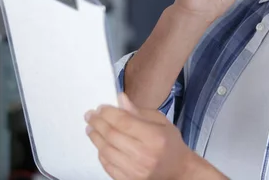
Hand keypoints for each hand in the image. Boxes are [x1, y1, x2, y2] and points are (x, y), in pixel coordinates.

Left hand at [86, 93, 216, 179]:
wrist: (177, 170)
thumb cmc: (170, 143)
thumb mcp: (161, 122)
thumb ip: (139, 111)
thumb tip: (120, 99)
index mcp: (154, 137)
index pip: (124, 122)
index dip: (108, 113)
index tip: (100, 107)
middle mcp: (144, 154)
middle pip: (112, 136)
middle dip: (98, 123)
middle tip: (90, 115)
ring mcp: (135, 170)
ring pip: (106, 151)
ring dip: (95, 137)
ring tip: (91, 128)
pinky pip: (108, 166)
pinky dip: (101, 153)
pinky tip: (99, 144)